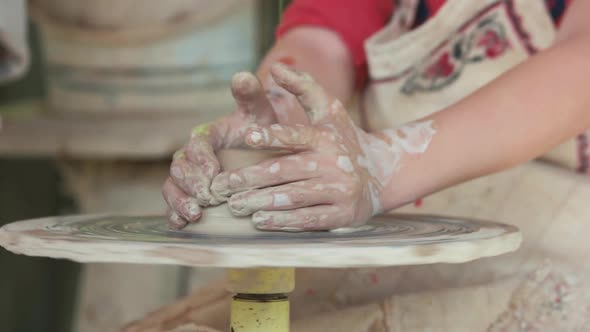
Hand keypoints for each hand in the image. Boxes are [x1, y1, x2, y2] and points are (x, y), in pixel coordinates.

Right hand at [162, 71, 303, 228]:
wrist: (263, 154)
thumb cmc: (261, 132)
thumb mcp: (259, 112)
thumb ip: (250, 95)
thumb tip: (243, 75)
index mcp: (206, 135)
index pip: (196, 144)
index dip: (202, 158)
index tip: (214, 172)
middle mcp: (192, 156)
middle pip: (180, 168)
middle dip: (191, 183)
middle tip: (207, 197)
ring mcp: (189, 177)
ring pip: (173, 187)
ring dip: (180, 201)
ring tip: (195, 215)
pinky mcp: (190, 195)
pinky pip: (174, 205)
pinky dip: (175, 215)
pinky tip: (183, 226)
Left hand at [210, 64, 435, 230]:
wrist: (381, 174)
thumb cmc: (344, 140)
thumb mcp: (329, 110)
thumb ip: (304, 87)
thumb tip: (276, 69)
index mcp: (326, 137)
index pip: (296, 135)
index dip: (272, 136)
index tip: (248, 137)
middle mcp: (333, 163)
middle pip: (286, 171)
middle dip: (251, 179)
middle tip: (224, 186)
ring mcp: (340, 190)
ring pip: (294, 197)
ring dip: (262, 202)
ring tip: (235, 205)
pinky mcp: (343, 214)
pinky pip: (309, 219)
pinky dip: (283, 221)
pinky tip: (261, 221)